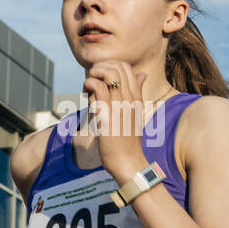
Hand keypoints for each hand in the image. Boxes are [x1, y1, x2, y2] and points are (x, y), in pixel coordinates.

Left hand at [82, 61, 149, 181]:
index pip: (126, 67)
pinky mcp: (107, 113)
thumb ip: (137, 93)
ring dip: (93, 75)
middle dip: (100, 67)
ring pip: (107, 73)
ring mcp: (119, 104)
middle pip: (117, 66)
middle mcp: (129, 97)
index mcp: (136, 97)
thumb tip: (142, 75)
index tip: (100, 78)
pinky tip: (86, 96)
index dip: (109, 66)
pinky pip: (97, 87)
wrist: (128, 161)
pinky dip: (88, 85)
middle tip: (92, 81)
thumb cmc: (128, 141)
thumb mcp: (136, 113)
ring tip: (88, 89)